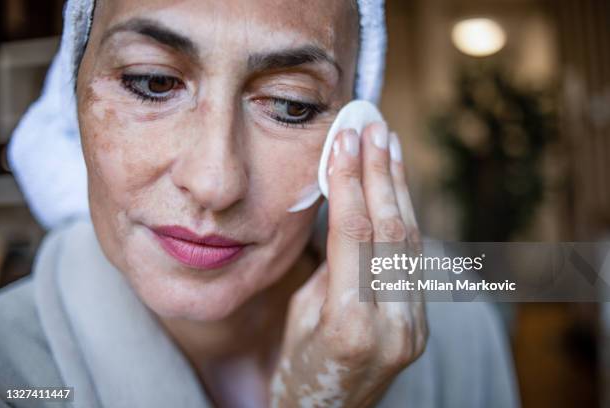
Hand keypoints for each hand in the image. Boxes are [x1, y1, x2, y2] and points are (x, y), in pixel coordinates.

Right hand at [270, 122, 427, 406]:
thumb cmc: (300, 370)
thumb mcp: (303, 317)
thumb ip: (332, 269)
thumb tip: (349, 219)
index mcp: (351, 323)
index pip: (355, 235)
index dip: (349, 181)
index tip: (344, 140)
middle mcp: (394, 322)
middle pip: (392, 230)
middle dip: (381, 172)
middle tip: (374, 127)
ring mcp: (414, 324)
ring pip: (411, 241)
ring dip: (398, 188)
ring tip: (389, 144)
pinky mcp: (420, 323)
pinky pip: (413, 259)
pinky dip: (403, 217)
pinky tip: (395, 187)